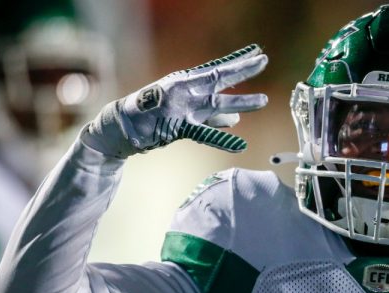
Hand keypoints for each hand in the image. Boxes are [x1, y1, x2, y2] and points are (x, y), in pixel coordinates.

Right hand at [82, 44, 267, 157]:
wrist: (124, 125)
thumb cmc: (153, 113)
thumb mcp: (185, 108)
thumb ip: (212, 114)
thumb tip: (236, 119)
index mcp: (186, 81)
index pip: (217, 68)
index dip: (238, 61)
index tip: (256, 52)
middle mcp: (186, 89)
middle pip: (220, 78)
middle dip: (243, 70)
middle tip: (263, 62)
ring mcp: (183, 107)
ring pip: (218, 103)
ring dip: (242, 102)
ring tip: (264, 101)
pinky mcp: (178, 126)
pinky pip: (205, 134)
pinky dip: (222, 139)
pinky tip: (240, 144)